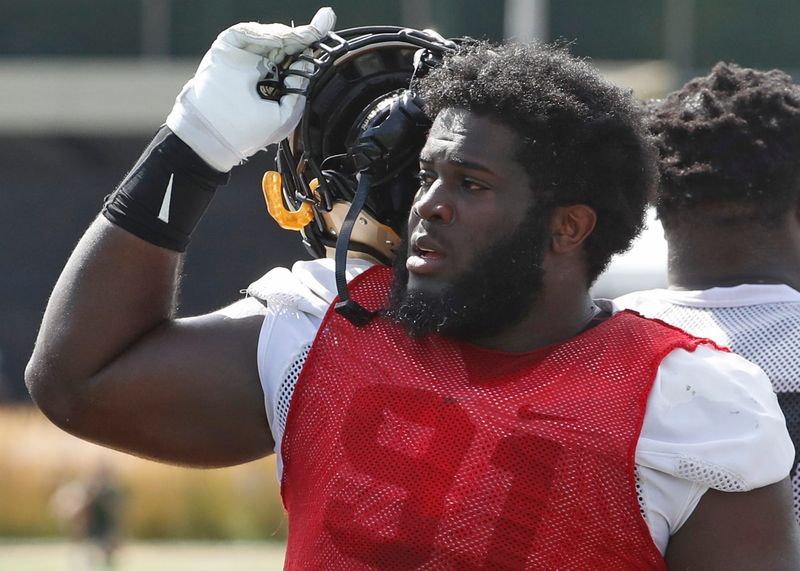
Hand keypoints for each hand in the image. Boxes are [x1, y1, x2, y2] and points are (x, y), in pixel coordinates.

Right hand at [166, 7, 335, 171]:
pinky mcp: (229, 46)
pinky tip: (281, 40)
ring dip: (290, 35)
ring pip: (273, 36)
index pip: (299, 58)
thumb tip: (313, 61)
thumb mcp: (285, 114)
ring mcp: (246, 54)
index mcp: (277, 80)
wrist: (214, 133)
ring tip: (304, 37)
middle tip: (325, 21)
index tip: (328, 27)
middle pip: (289, 43)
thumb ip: (300, 89)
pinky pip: (249, 33)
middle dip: (308, 32)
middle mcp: (263, 64)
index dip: (313, 44)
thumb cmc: (246, 130)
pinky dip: (265, 34)